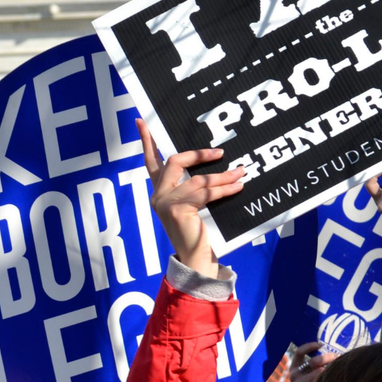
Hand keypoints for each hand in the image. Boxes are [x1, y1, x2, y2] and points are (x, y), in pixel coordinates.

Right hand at [138, 119, 242, 277]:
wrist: (195, 261)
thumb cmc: (198, 233)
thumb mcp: (193, 206)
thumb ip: (194, 187)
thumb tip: (215, 163)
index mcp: (158, 192)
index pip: (150, 161)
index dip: (146, 140)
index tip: (141, 120)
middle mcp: (157, 195)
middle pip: (174, 161)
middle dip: (198, 155)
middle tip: (219, 152)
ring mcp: (165, 202)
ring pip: (197, 180)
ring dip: (222, 176)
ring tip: (241, 172)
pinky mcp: (176, 209)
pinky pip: (206, 193)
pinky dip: (224, 188)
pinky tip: (238, 185)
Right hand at [289, 342, 337, 381]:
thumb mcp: (303, 377)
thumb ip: (312, 366)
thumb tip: (331, 353)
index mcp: (293, 368)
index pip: (300, 352)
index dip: (310, 346)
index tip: (321, 344)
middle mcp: (295, 375)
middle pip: (314, 361)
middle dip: (328, 357)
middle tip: (338, 357)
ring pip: (321, 372)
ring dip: (331, 369)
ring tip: (339, 370)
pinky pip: (323, 381)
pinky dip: (331, 379)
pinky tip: (336, 380)